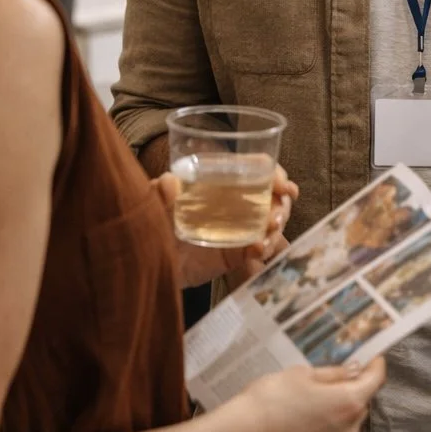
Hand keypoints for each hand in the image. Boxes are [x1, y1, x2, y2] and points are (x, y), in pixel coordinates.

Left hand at [155, 166, 298, 290]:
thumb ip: (159, 194)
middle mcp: (235, 200)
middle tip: (276, 217)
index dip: (274, 173)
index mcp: (220, 181)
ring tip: (268, 235)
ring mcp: (238, 227)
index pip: (256, 167)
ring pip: (271, 220)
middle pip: (272, 194)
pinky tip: (259, 249)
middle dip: (281, 203)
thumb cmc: (153, 225)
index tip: (282, 186)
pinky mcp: (236, 253)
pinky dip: (264, 248)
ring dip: (276, 225)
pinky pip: (258, 248)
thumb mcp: (152, 205)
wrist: (148, 264)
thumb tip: (170, 181)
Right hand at [217, 358, 386, 431]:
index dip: (375, 366)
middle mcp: (348, 431)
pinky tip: (298, 428)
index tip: (373, 359)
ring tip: (306, 406)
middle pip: (359, 405)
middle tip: (326, 381)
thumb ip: (333, 374)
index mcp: (349, 402)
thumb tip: (352, 371)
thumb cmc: (270, 401)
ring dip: (334, 416)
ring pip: (344, 427)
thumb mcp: (301, 374)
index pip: (375, 380)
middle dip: (349, 392)